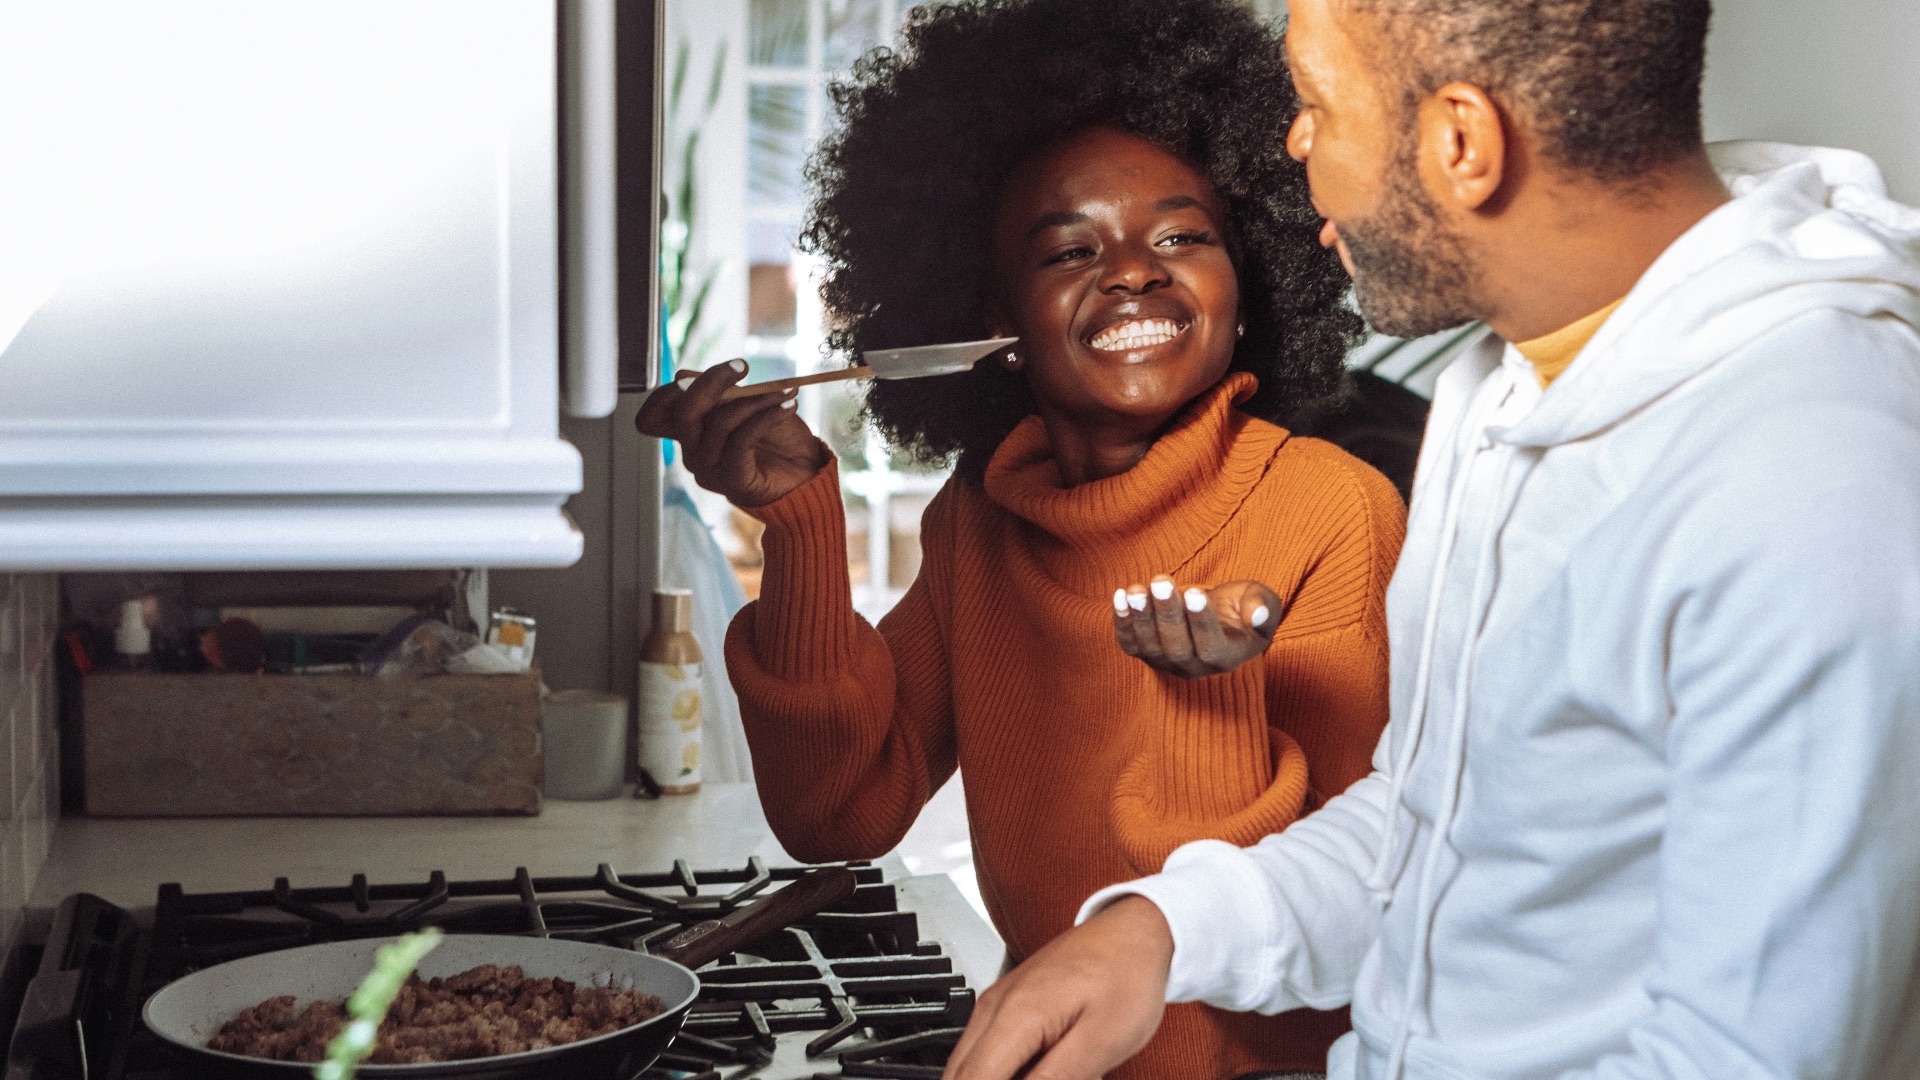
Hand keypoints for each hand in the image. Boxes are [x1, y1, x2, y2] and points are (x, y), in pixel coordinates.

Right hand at [634, 360, 830, 507]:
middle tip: (742, 366)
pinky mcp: (731, 481)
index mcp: (690, 433)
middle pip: (684, 412)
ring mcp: (709, 469)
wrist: (806, 474)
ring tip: (785, 392)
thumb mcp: (747, 405)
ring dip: (756, 400)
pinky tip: (788, 407)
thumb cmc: (777, 439)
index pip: (658, 411)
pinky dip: (767, 416)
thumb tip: (683, 376)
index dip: (677, 386)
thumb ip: (718, 392)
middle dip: (712, 382)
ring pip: (720, 422)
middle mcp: (693, 453)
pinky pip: (742, 440)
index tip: (727, 367)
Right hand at [944, 896, 1172, 1079]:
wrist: (1132, 932)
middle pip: (960, 1074)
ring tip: (1049, 1071)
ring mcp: (996, 1003)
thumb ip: (1056, 1079)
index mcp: (1017, 1016)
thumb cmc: (1126, 977)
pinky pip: (983, 1051)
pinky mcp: (1005, 1005)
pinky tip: (1037, 1069)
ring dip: (994, 1078)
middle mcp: (995, 1007)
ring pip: (966, 1065)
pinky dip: (1000, 1070)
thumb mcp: (1102, 1042)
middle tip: (1045, 1077)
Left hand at [1113, 576, 1282, 677]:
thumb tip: (1259, 614)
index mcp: (1227, 659)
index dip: (1202, 622)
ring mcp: (1167, 663)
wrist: (1215, 614)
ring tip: (1138, 588)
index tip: (1196, 593)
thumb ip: (1264, 607)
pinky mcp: (1146, 653)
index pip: (1211, 648)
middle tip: (1162, 581)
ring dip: (1142, 617)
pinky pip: (1130, 644)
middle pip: (1177, 648)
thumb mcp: (1262, 601)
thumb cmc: (1242, 606)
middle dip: (1168, 614)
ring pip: (1151, 647)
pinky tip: (1121, 595)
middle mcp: (1195, 668)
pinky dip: (1122, 622)